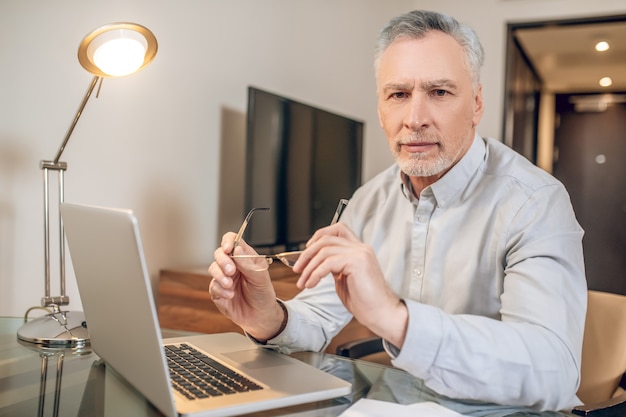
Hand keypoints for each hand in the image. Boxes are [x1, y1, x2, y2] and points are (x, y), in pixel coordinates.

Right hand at [208, 233, 284, 341]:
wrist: (261, 316)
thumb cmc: (263, 294)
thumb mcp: (261, 278)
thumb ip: (248, 264)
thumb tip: (237, 249)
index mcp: (244, 257)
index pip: (233, 240)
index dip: (228, 241)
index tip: (228, 248)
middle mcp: (232, 265)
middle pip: (219, 253)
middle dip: (223, 260)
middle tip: (231, 270)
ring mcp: (224, 277)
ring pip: (213, 268)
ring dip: (220, 276)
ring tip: (230, 285)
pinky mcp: (218, 291)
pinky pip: (213, 286)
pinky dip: (221, 290)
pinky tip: (230, 295)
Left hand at [293, 223, 407, 347]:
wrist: (381, 314)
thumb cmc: (364, 301)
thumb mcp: (344, 278)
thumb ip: (334, 266)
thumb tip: (316, 261)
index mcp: (359, 249)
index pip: (338, 229)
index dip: (319, 236)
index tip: (307, 251)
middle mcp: (361, 247)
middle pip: (326, 239)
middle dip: (307, 254)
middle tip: (297, 269)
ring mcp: (360, 253)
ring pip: (324, 250)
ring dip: (309, 267)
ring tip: (303, 282)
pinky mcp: (357, 262)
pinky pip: (327, 263)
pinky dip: (315, 274)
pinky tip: (311, 284)